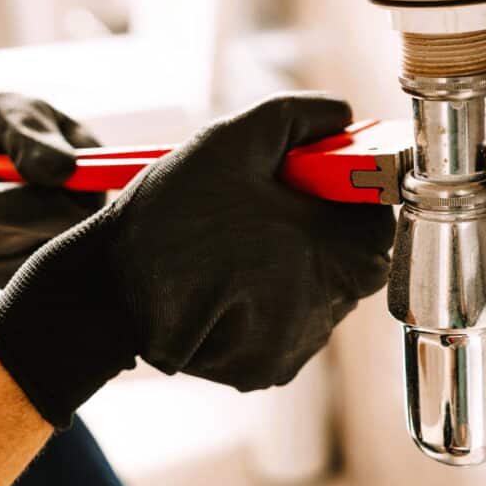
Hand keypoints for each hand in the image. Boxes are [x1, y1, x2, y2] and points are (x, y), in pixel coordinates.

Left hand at [0, 93, 104, 287]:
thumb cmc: (6, 122)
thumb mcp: (16, 110)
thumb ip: (33, 135)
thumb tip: (59, 170)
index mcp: (93, 186)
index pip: (71, 214)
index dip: (26, 212)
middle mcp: (77, 229)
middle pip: (24, 239)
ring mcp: (42, 257)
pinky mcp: (8, 274)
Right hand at [0, 93, 395, 427]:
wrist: (103, 291)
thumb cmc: (166, 214)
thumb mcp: (230, 142)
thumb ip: (298, 118)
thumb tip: (343, 115)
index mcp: (328, 248)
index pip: (381, 218)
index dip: (356, 192)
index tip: (325, 180)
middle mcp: (323, 306)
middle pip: (357, 258)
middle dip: (327, 229)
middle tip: (277, 210)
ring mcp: (298, 344)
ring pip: (325, 292)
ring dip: (301, 265)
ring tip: (243, 246)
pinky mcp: (270, 370)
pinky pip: (295, 325)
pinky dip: (275, 301)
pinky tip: (233, 282)